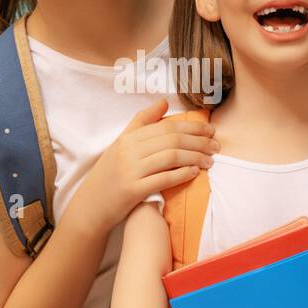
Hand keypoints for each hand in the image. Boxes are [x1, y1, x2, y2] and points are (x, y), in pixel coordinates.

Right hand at [71, 97, 217, 233]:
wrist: (90, 206)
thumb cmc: (110, 175)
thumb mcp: (121, 144)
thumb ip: (142, 122)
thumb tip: (164, 101)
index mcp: (128, 138)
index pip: (166, 127)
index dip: (192, 127)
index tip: (210, 130)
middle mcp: (128, 151)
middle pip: (172, 140)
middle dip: (199, 141)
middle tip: (216, 146)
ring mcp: (130, 170)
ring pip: (170, 157)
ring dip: (195, 157)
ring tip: (210, 161)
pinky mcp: (133, 191)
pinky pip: (163, 179)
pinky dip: (182, 174)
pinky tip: (195, 173)